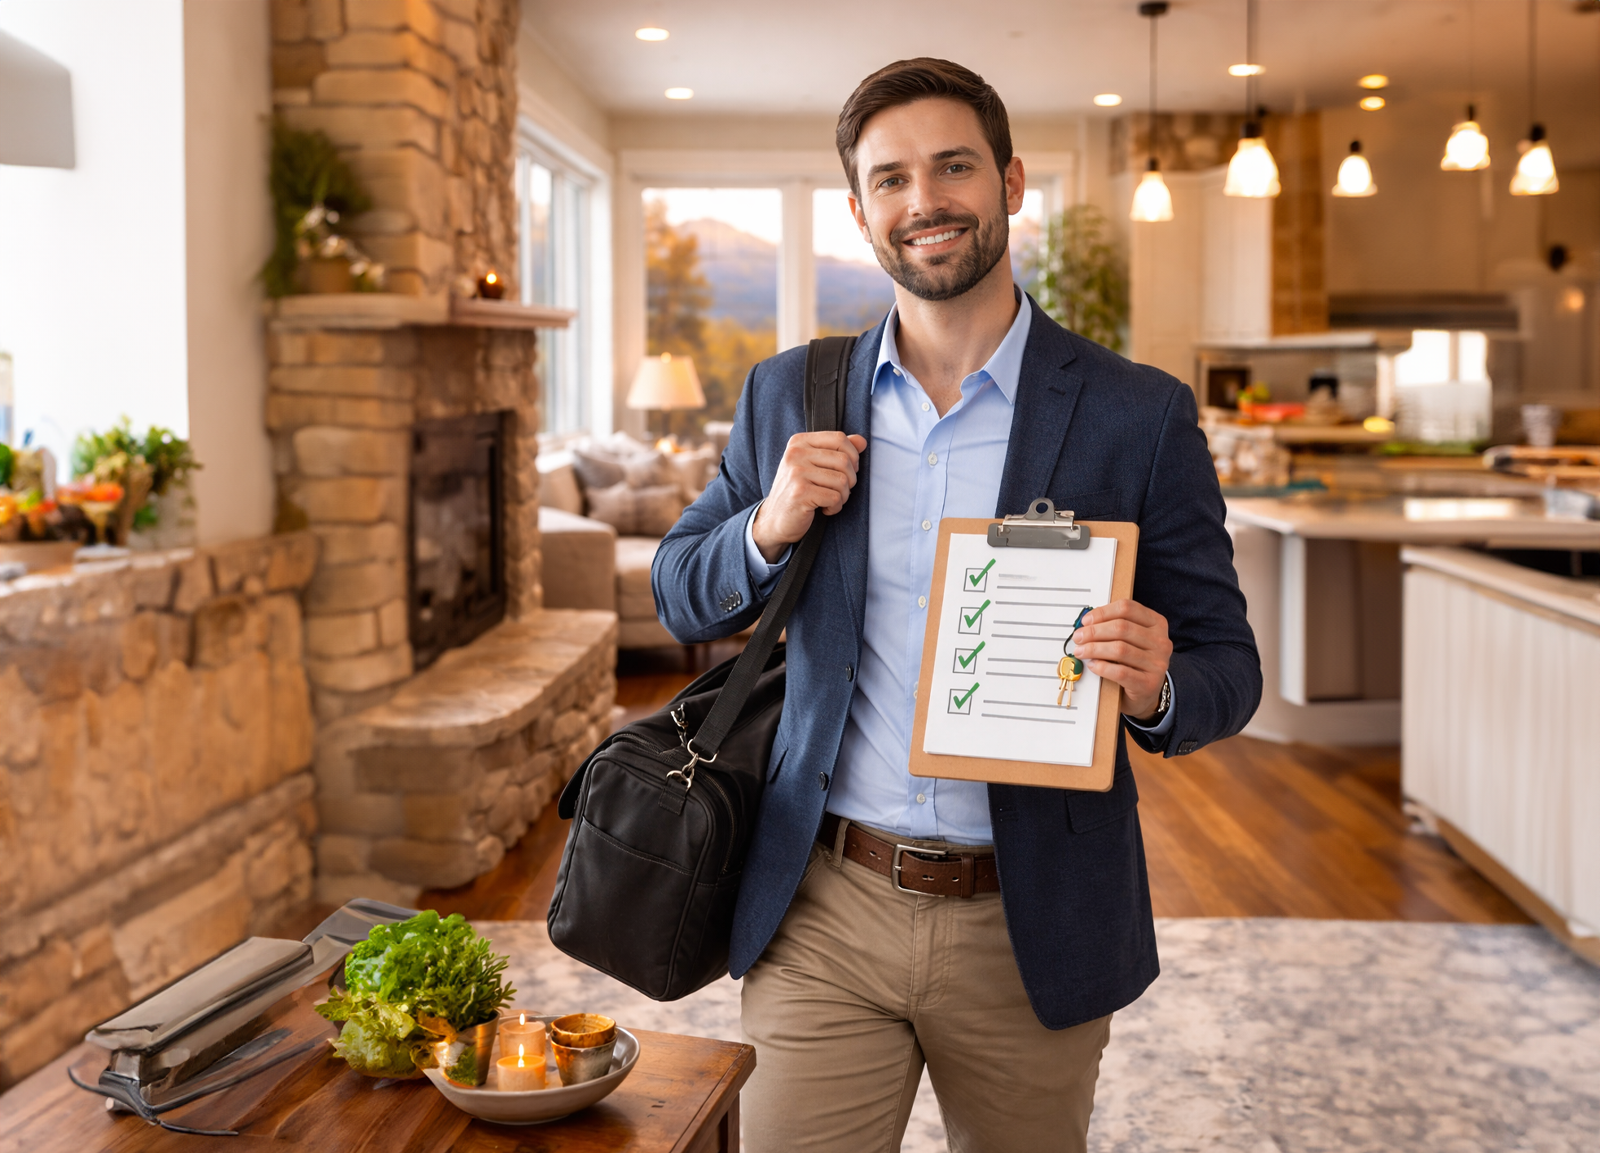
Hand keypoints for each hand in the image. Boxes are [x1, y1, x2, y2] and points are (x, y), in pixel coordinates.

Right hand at [751, 433, 867, 562]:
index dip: (852, 456)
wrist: (775, 519)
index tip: (846, 471)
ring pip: (842, 480)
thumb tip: (862, 441)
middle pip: (843, 460)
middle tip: (839, 490)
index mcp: (799, 442)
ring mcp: (796, 473)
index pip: (839, 438)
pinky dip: (835, 507)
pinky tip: (824, 509)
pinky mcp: (800, 493)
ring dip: (843, 496)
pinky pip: (835, 497)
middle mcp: (795, 454)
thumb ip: (837, 450)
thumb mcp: (814, 465)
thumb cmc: (798, 491)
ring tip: (831, 501)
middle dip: (850, 479)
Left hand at [1072, 599, 1171, 721]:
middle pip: (1121, 628)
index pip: (1128, 608)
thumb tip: (1086, 623)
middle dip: (1094, 632)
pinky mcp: (1149, 683)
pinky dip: (1102, 667)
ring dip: (1094, 649)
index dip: (1103, 612)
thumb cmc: (1133, 662)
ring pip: (1120, 649)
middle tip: (1078, 638)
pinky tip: (1092, 665)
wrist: (1145, 694)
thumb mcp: (1130, 640)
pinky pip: (1121, 672)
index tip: (1086, 621)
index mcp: (1157, 623)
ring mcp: (1157, 663)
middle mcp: (1161, 641)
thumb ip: (1113, 628)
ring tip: (1080, 651)